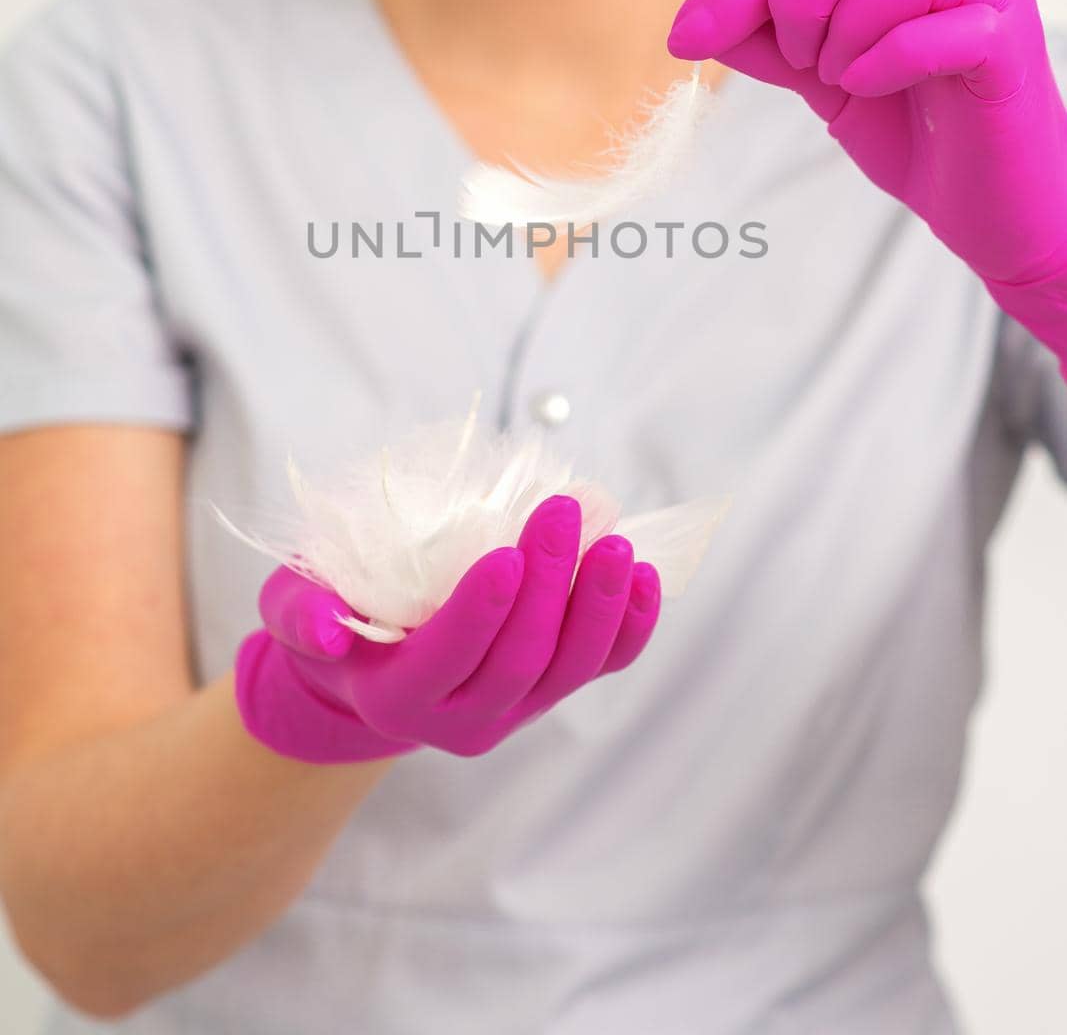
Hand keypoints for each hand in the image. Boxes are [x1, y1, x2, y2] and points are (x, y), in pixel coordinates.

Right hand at [235, 494, 661, 763]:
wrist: (364, 665)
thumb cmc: (325, 616)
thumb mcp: (291, 611)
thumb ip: (301, 616)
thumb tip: (328, 627)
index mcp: (396, 698)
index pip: (448, 658)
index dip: (480, 611)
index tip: (506, 552)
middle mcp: (460, 720)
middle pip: (519, 660)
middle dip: (548, 583)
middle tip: (562, 510)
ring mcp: (513, 711)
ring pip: (570, 669)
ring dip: (597, 603)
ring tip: (613, 540)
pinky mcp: (549, 691)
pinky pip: (602, 666)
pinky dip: (629, 625)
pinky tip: (643, 575)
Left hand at [666, 0, 1066, 289]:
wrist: (990, 208)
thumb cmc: (919, 131)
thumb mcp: (825, 77)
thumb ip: (770, 43)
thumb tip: (696, 23)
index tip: (685, 35)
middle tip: (801, 60)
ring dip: (851, 29)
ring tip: (846, 78)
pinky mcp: (1014, 43)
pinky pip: (944, 27)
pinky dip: (888, 59)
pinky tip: (872, 88)